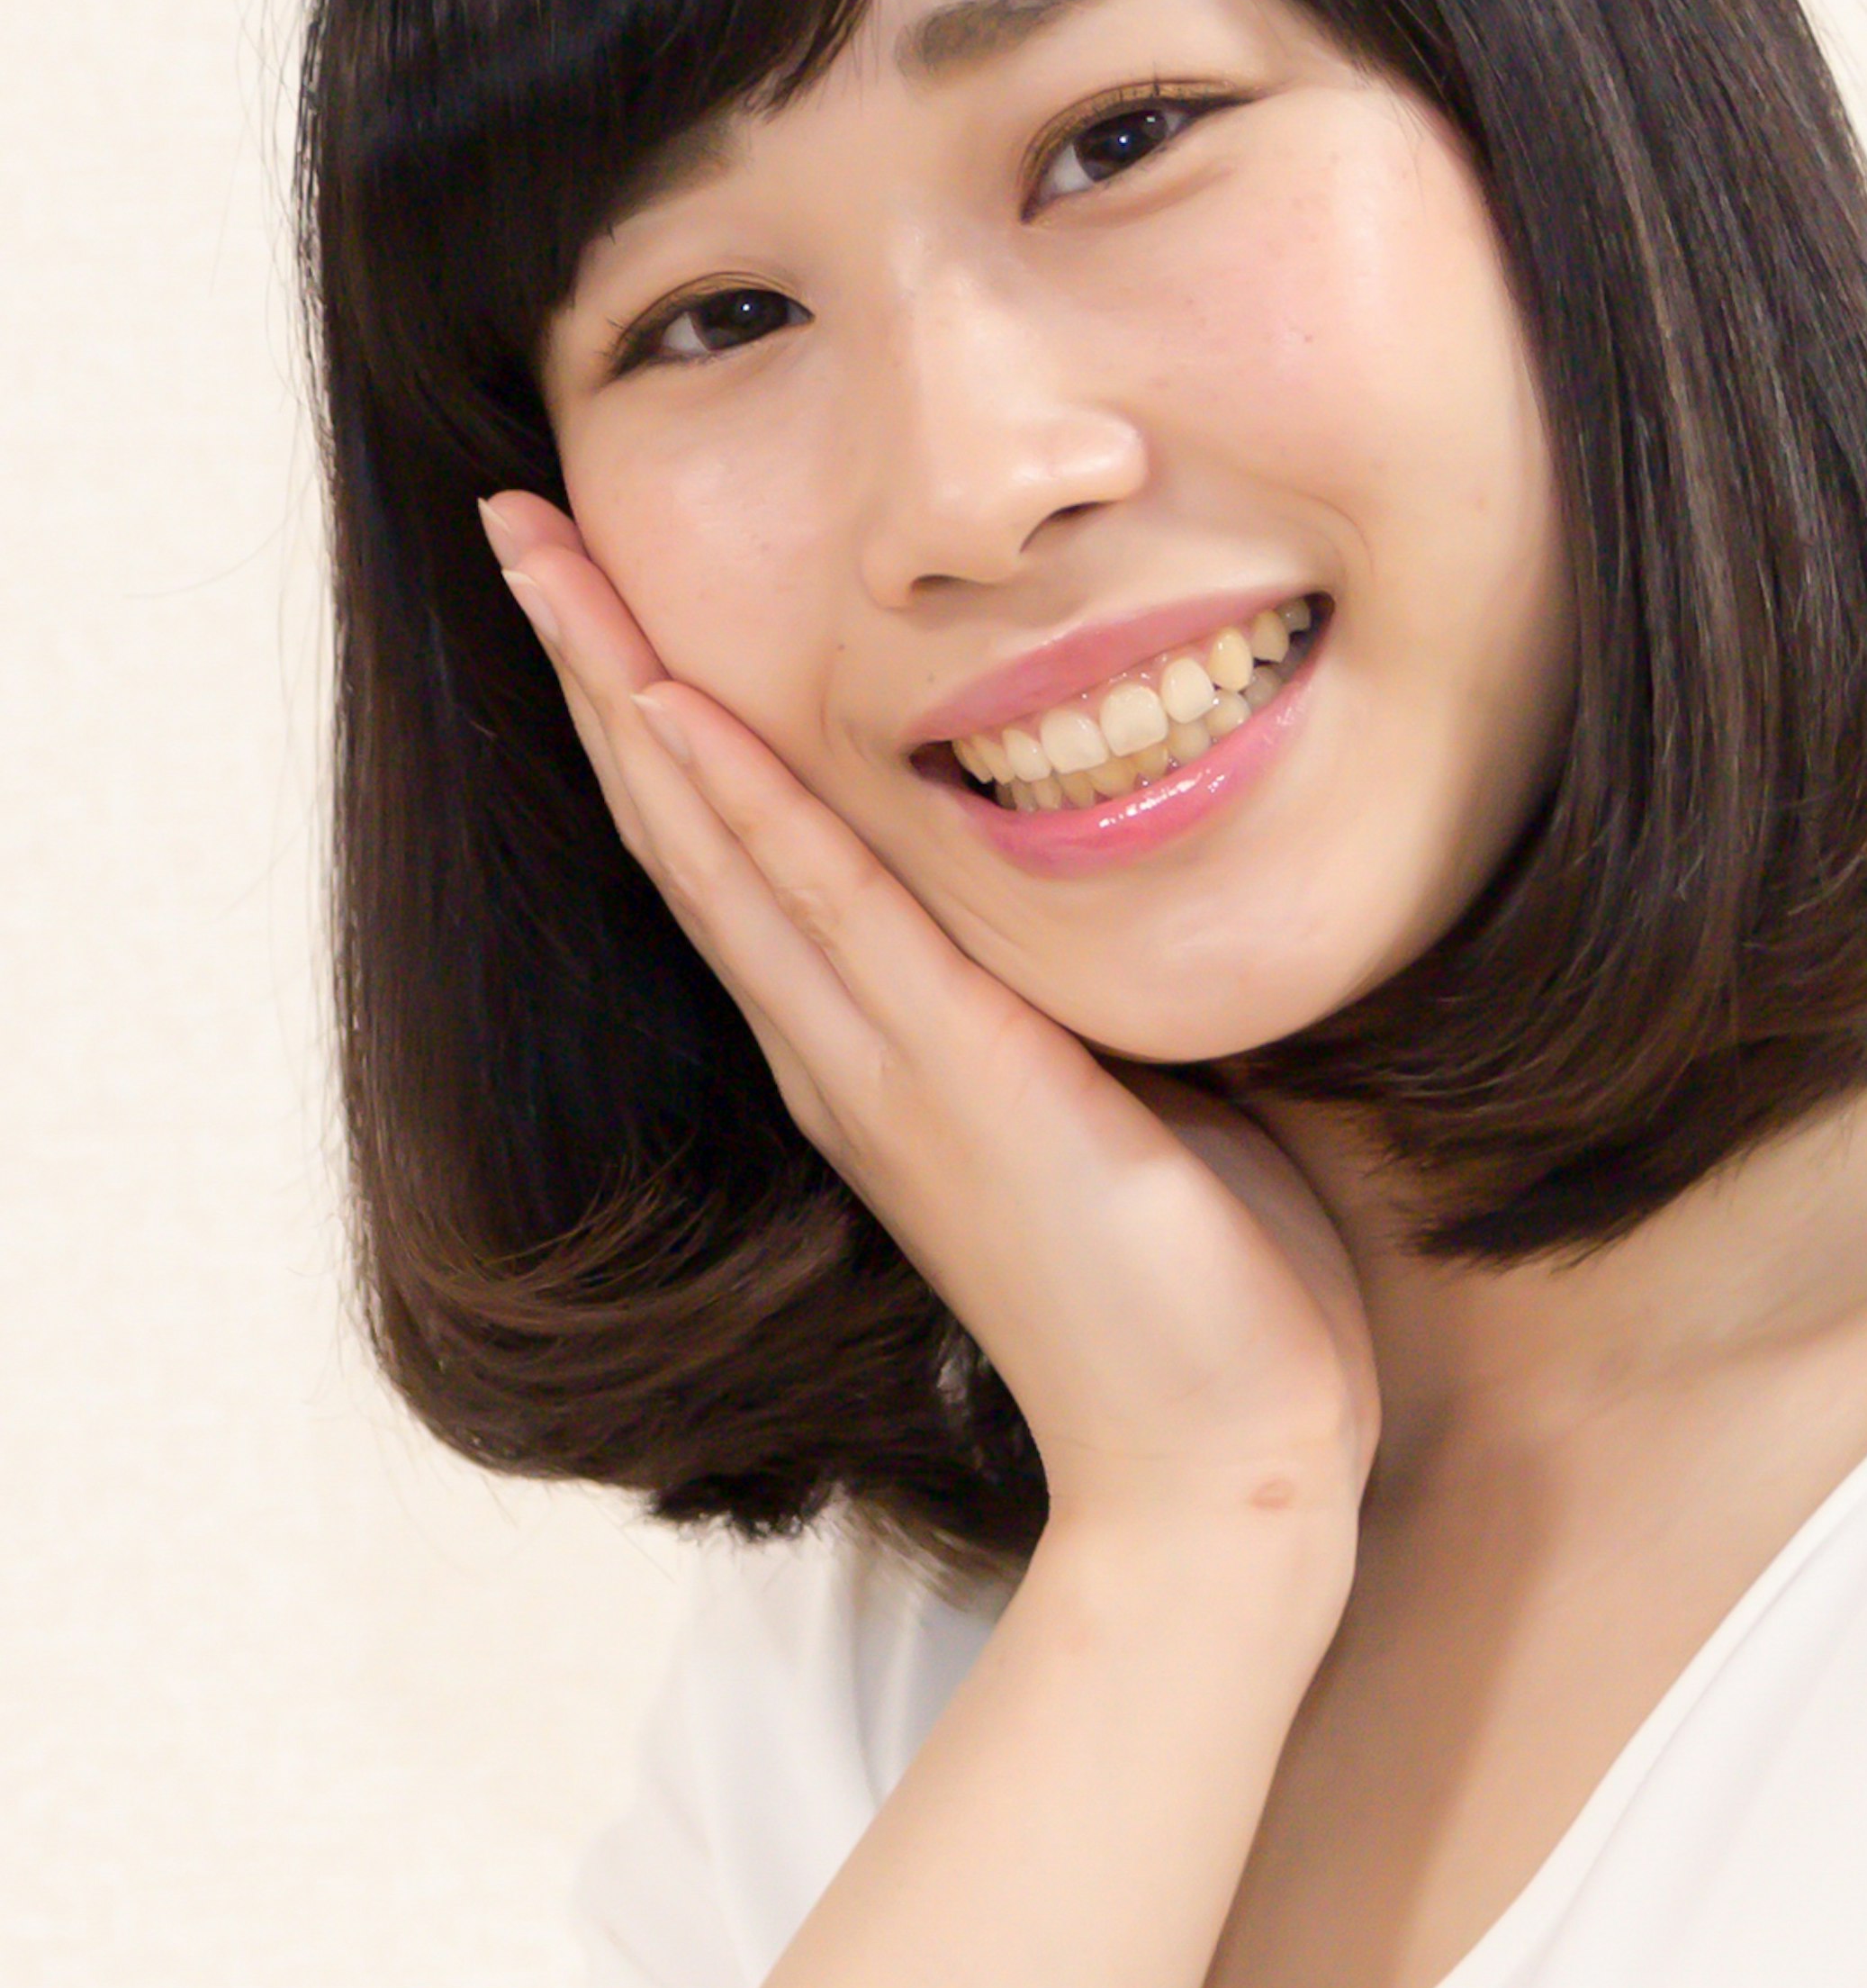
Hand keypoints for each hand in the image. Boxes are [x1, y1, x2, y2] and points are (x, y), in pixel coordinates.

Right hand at [477, 493, 1376, 1601]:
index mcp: (879, 1051)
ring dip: (626, 694)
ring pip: (719, 846)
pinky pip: (831, 919)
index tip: (595, 582)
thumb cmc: (1207, 1290)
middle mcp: (846, 1054)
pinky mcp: (961, 1088)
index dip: (655, 710)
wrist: (1231, 1466)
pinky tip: (679, 714)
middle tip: (515, 520)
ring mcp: (885, 1070)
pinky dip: (747, 811)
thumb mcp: (1126, 1085)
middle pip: (681, 822)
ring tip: (549, 566)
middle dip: (594, 662)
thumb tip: (1109, 876)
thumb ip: (1073, 990)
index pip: (735, 850)